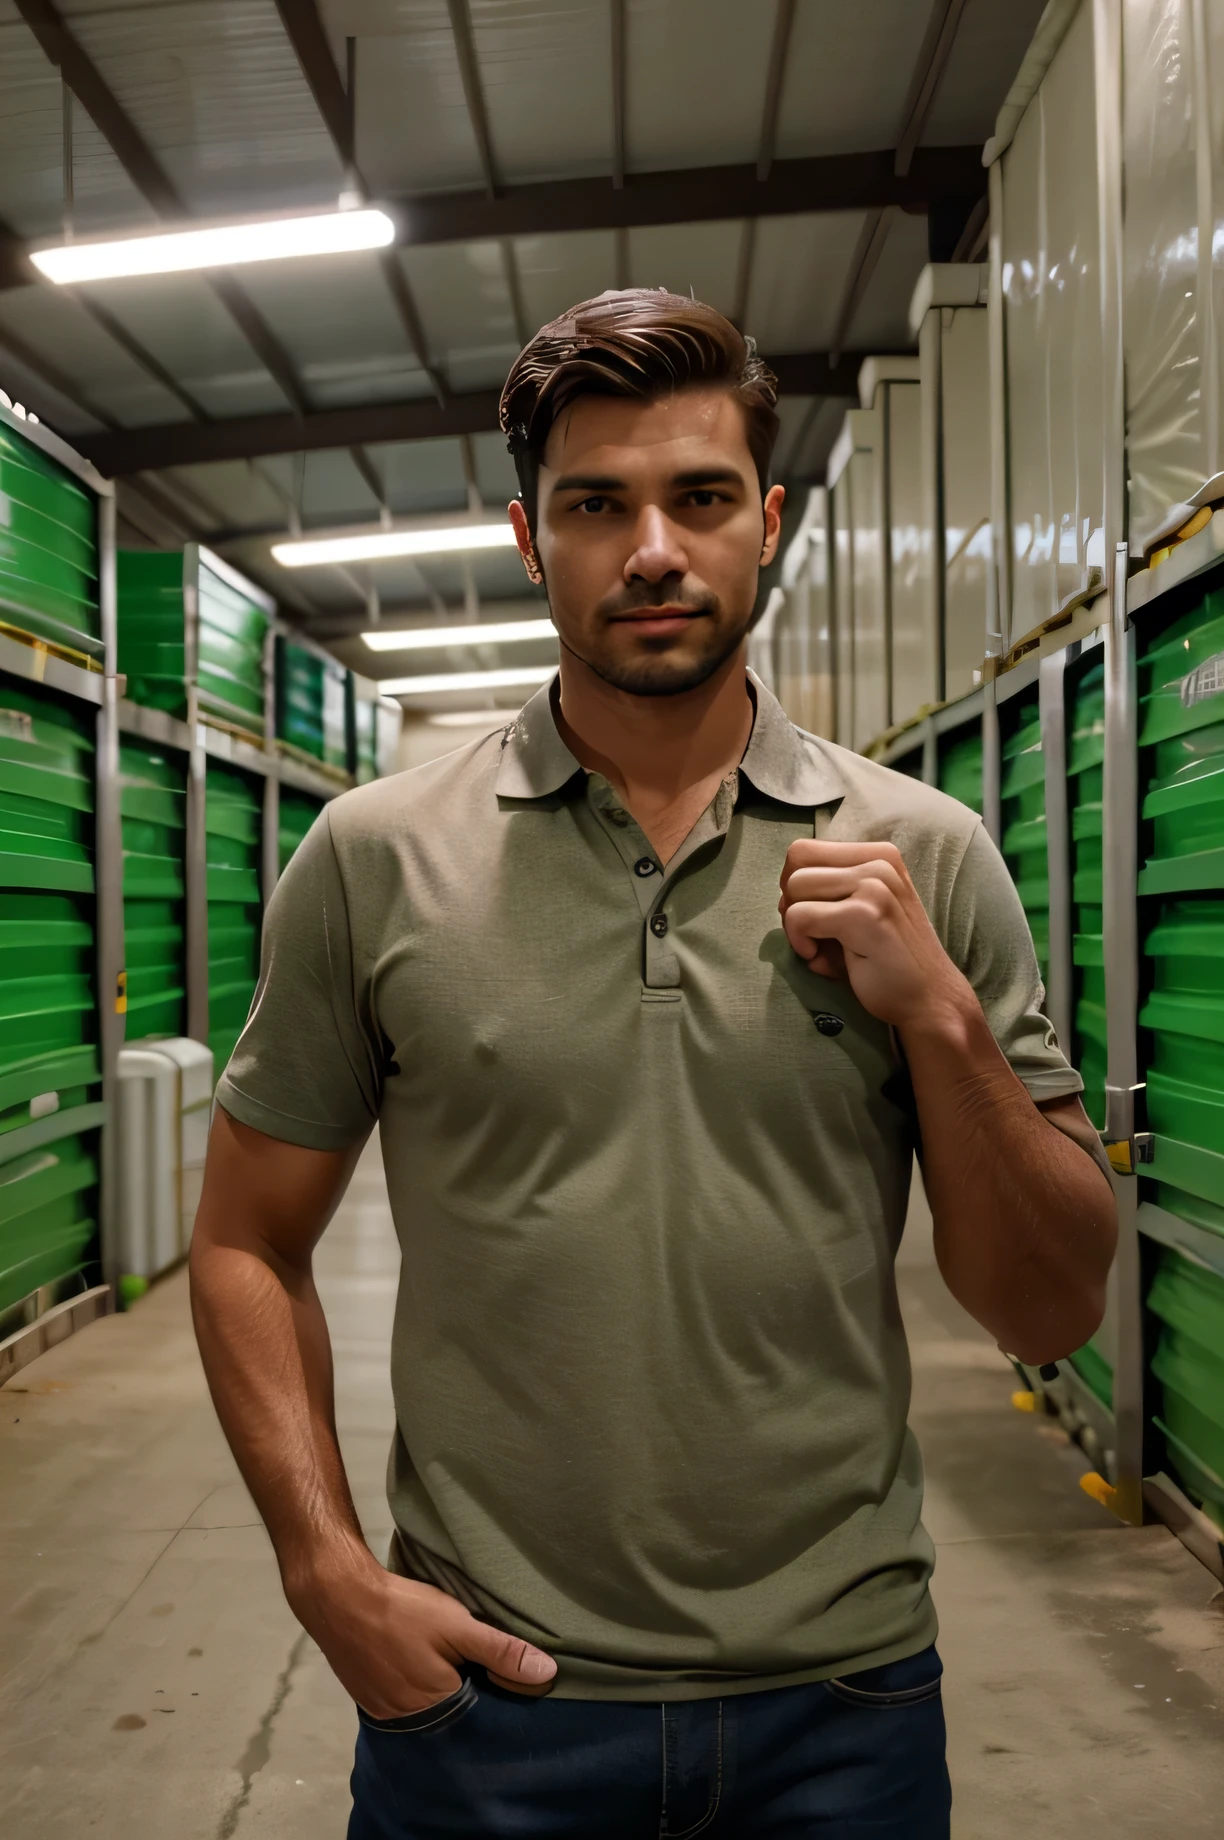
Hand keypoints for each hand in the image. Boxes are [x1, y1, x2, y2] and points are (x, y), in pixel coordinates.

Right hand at [288, 1543, 556, 1717]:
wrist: (337, 1597)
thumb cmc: (402, 1611)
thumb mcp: (458, 1626)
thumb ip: (501, 1652)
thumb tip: (548, 1674)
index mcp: (436, 1708)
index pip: (481, 1716)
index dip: (496, 1694)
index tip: (507, 1675)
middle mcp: (409, 1721)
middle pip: (453, 1715)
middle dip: (470, 1693)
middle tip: (478, 1664)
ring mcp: (385, 1711)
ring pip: (428, 1708)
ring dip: (442, 1690)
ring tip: (452, 1662)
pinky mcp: (369, 1698)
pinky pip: (404, 1701)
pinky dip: (417, 1687)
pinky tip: (420, 1663)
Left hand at [778, 839, 972, 1034]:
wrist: (929, 999)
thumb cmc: (887, 960)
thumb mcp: (859, 912)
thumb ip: (825, 895)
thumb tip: (783, 896)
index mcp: (879, 855)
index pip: (806, 850)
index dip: (796, 884)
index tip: (813, 915)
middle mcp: (880, 862)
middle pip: (797, 859)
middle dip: (791, 899)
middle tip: (811, 932)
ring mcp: (875, 886)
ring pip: (795, 885)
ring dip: (793, 922)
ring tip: (818, 946)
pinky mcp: (865, 915)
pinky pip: (800, 915)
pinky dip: (798, 940)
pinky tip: (818, 958)